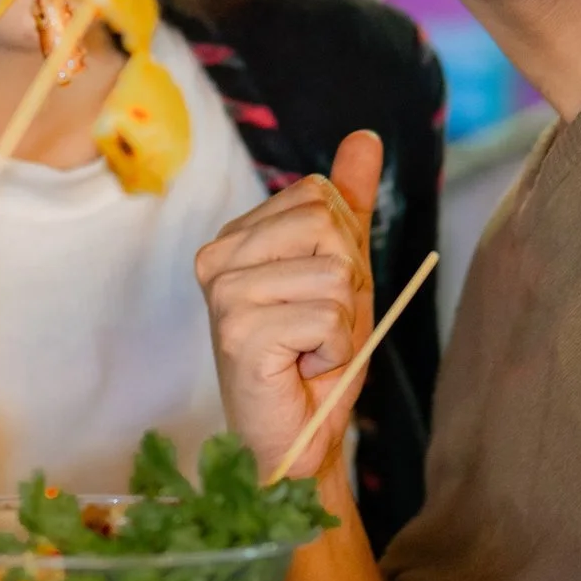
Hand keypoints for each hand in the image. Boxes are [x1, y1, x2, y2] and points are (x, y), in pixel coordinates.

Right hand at [194, 128, 380, 481]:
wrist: (297, 444)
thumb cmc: (313, 361)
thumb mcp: (342, 272)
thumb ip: (348, 205)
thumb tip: (363, 136)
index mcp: (235, 238)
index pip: (319, 196)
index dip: (344, 250)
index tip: (320, 298)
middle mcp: (217, 258)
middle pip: (328, 225)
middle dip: (348, 282)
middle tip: (317, 329)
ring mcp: (223, 294)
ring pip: (335, 271)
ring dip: (342, 323)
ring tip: (308, 352)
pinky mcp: (239, 332)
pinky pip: (329, 314)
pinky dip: (334, 350)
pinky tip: (302, 371)